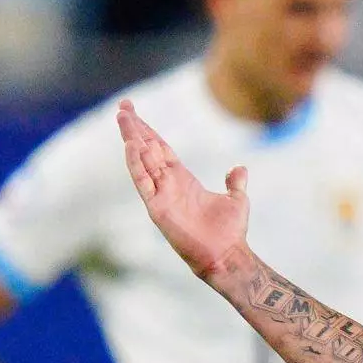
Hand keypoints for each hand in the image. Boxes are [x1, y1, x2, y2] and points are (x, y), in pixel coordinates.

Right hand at [116, 102, 250, 281]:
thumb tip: (239, 169)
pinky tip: (131, 146)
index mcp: (182, 179)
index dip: (148, 131)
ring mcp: (160, 195)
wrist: (226, 255)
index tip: (135, 113)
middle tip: (122, 107)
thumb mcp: (236, 199)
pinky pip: (143, 182)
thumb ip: (234, 182)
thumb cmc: (230, 232)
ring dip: (132, 139)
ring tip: (123, 118)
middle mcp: (167, 184)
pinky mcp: (157, 208)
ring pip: (141, 161)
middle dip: (135, 128)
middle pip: (147, 149)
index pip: (160, 149)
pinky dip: (136, 164)